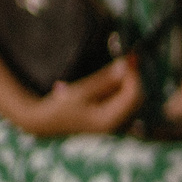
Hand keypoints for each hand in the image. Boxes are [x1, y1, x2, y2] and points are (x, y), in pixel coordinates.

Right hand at [13, 59, 142, 137]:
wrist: (46, 123)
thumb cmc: (59, 107)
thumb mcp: (80, 91)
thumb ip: (104, 80)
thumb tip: (124, 66)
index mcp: (108, 120)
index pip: (132, 96)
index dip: (134, 76)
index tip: (130, 58)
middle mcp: (116, 124)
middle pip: (135, 97)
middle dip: (134, 77)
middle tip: (129, 58)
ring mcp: (115, 122)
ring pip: (131, 98)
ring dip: (129, 80)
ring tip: (125, 62)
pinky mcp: (111, 117)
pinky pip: (124, 100)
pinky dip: (123, 86)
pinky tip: (118, 73)